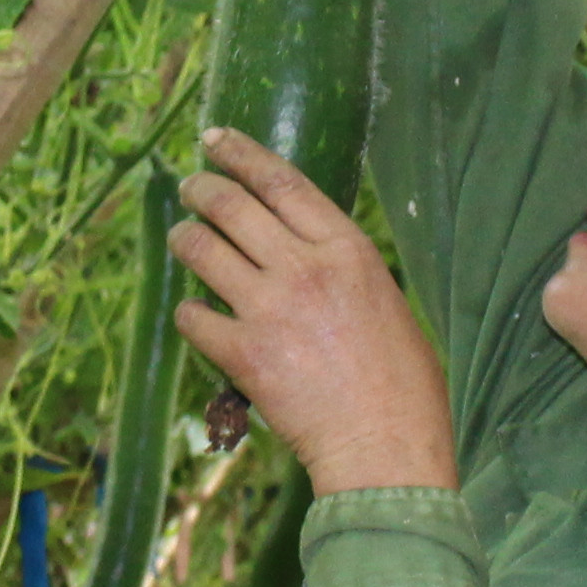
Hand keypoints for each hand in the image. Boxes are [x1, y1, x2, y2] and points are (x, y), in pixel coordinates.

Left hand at [168, 129, 456, 496]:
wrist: (386, 447)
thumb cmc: (404, 385)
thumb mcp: (386, 301)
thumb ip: (343, 269)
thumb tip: (306, 253)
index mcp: (347, 250)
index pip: (282, 182)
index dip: (241, 153)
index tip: (215, 139)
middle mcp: (304, 268)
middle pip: (232, 206)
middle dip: (201, 188)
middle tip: (190, 186)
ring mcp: (268, 309)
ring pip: (202, 250)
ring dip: (184, 238)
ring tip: (182, 238)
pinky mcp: (242, 354)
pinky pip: (194, 317)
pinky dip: (189, 313)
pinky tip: (195, 316)